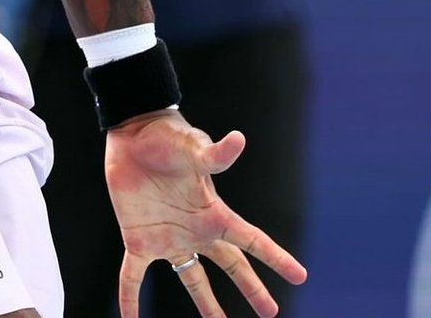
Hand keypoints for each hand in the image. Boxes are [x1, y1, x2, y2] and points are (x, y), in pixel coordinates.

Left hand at [105, 110, 306, 317]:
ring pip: (191, 279)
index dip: (275, 258)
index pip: (251, 240)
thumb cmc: (168, 136)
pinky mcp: (138, 239)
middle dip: (251, 288)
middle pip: (230, 265)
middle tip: (271, 313)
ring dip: (205, 304)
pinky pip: (133, 277)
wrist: (134, 131)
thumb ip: (216, 154)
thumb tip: (239, 139)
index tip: (300, 276)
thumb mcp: (194, 148)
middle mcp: (195, 230)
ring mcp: (168, 237)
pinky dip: (130, 297)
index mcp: (213, 212)